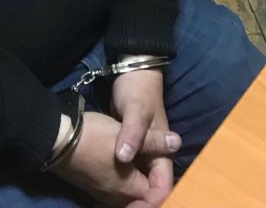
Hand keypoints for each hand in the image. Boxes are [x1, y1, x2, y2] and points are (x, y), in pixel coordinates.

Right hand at [52, 110, 177, 206]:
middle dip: (151, 188)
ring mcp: (102, 193)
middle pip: (142, 198)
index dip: (165, 188)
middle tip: (155, 164)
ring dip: (136, 183)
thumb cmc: (96, 137)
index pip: (158, 195)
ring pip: (127, 194)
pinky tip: (121, 165)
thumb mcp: (128, 133)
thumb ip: (154, 141)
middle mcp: (117, 197)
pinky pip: (113, 190)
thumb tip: (177, 141)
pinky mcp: (91, 185)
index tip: (168, 169)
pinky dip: (121, 181)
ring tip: (141, 163)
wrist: (56, 139)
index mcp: (131, 189)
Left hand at [110, 69, 178, 203]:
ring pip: (137, 183)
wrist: (131, 71)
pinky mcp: (127, 149)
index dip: (151, 201)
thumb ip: (133, 134)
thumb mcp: (135, 111)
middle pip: (150, 190)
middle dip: (137, 203)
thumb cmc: (137, 91)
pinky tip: (103, 190)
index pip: (162, 186)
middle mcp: (153, 157)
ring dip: (128, 196)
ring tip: (106, 205)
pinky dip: (119, 183)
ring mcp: (140, 153)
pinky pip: (126, 172)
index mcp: (162, 152)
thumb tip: (125, 158)